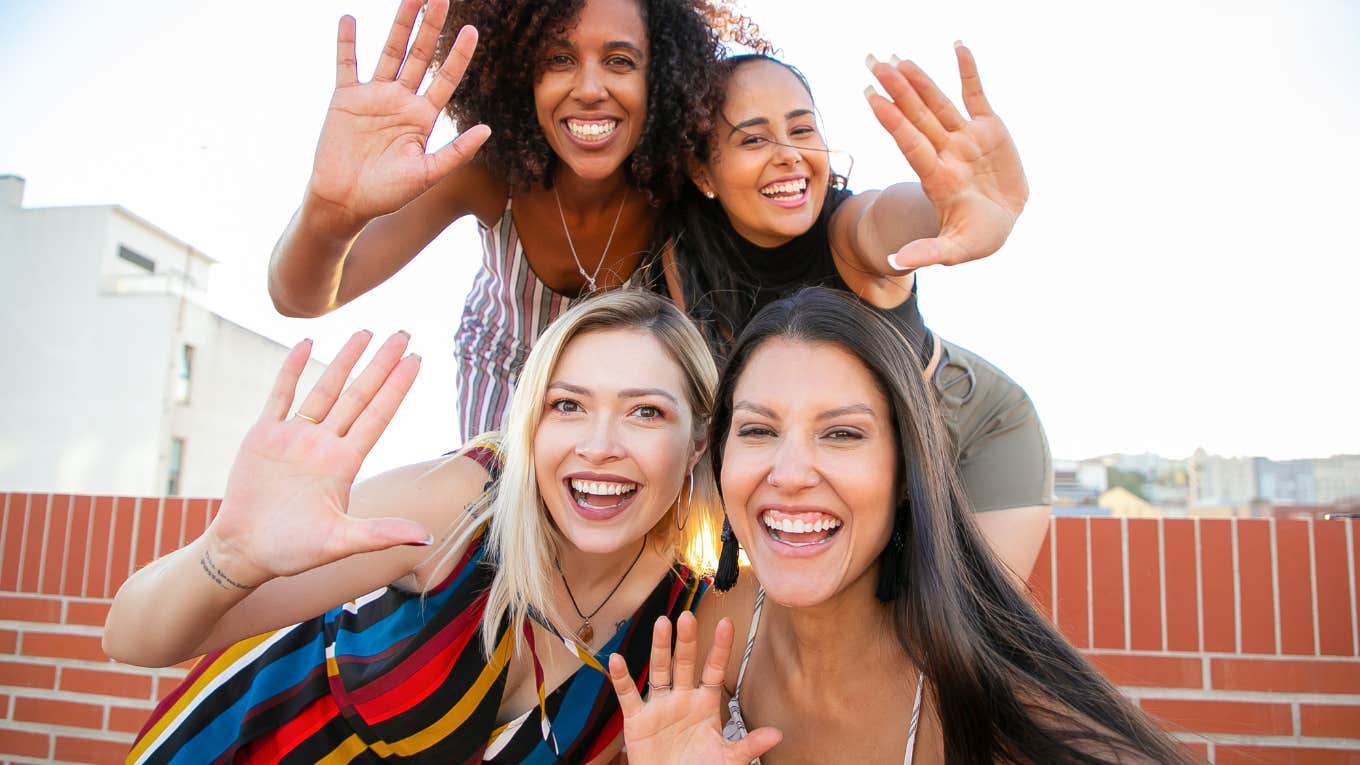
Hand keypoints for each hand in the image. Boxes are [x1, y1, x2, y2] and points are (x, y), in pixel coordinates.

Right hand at [205, 331, 427, 586]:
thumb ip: (380, 534)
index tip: (417, 359)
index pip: (378, 415)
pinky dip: (291, 369)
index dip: (397, 387)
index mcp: (344, 464)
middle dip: (381, 364)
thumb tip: (427, 538)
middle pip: (359, 394)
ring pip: (324, 389)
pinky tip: (306, 344)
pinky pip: (279, 395)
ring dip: (344, 360)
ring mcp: (294, 437)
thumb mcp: (340, 542)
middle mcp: (324, 444)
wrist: (244, 551)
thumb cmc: (293, 551)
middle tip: (403, 333)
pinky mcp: (263, 436)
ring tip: (365, 332)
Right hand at [306, 0, 490, 232]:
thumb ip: (456, 151)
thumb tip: (487, 129)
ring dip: (400, 24)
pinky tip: (349, 19)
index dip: (459, 55)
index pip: (446, 78)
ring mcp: (373, 96)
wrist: (345, 202)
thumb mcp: (427, 174)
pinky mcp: (345, 99)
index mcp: (423, 117)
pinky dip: (346, 43)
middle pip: (420, 55)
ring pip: (389, 51)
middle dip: (431, 26)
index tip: (472, 30)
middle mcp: (401, 100)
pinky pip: (346, 64)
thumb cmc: (387, 194)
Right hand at [609, 612, 781, 764]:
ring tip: (661, 623)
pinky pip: (628, 695)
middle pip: (685, 663)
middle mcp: (682, 699)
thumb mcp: (727, 759)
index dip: (720, 648)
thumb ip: (748, 744)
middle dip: (687, 641)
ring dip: (659, 648)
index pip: (714, 670)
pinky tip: (617, 660)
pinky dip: (621, 679)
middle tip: (688, 617)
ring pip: (659, 671)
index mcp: (705, 704)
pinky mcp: (637, 720)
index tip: (726, 623)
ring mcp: (659, 707)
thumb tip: (778, 734)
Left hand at [864, 43, 1027, 269]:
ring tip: (898, 59)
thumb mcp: (957, 249)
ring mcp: (965, 138)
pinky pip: (976, 95)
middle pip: (917, 117)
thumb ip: (928, 252)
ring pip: (939, 104)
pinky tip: (958, 46)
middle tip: (873, 64)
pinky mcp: (988, 128)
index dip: (892, 121)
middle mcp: (946, 152)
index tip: (871, 98)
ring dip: (920, 81)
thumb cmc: (978, 237)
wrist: (1003, 221)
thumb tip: (895, 263)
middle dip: (896, 91)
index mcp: (938, 177)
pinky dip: (968, 71)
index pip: (910, 144)